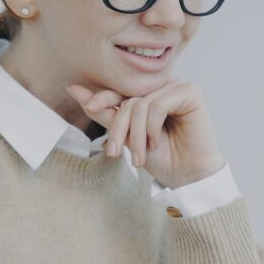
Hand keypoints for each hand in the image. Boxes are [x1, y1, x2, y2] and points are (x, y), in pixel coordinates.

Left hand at [66, 79, 226, 189]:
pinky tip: (156, 143)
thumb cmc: (161, 158)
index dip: (102, 99)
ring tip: (139, 157)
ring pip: (141, 104)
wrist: (187, 175)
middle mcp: (162, 88)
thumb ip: (105, 114)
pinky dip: (152, 128)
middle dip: (118, 129)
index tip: (88, 107)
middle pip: (128, 100)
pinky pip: (158, 105)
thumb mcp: (127, 137)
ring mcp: (176, 88)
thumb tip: (73, 89)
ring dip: (136, 135)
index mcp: (148, 95)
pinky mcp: (190, 92)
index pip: (120, 92)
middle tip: (112, 152)